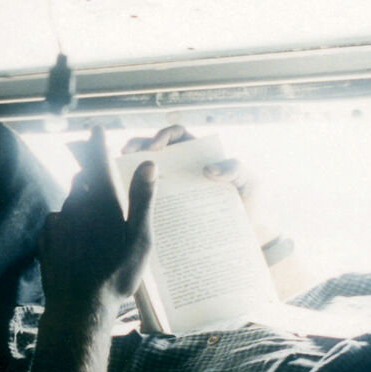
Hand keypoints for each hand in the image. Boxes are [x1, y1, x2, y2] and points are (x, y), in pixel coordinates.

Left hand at [39, 127, 154, 313]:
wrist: (79, 306)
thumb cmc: (117, 273)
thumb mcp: (140, 237)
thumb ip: (142, 198)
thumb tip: (148, 163)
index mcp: (102, 201)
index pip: (99, 161)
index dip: (98, 143)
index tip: (96, 128)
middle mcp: (77, 205)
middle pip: (83, 180)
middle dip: (91, 173)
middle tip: (100, 171)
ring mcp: (59, 222)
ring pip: (71, 201)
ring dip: (81, 200)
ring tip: (95, 215)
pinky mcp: (47, 240)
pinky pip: (58, 221)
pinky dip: (68, 221)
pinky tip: (76, 236)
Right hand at [123, 124, 260, 199]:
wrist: (249, 235)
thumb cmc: (250, 202)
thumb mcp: (250, 182)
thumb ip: (236, 168)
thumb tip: (208, 170)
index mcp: (198, 155)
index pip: (175, 136)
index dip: (162, 136)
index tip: (155, 149)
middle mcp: (182, 169)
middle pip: (153, 152)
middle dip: (136, 148)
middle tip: (126, 156)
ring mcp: (173, 190)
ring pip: (147, 175)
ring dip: (130, 171)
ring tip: (120, 176)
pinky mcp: (169, 211)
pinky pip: (150, 202)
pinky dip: (137, 200)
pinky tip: (127, 205)